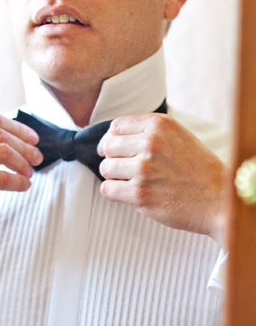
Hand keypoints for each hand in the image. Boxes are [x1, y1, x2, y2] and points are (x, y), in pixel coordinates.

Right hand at [0, 111, 42, 245]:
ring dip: (23, 163)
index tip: (32, 138)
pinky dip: (17, 182)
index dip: (18, 127)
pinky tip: (22, 186)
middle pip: (1, 135)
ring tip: (28, 173)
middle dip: (25, 146)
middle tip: (36, 157)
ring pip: (3, 153)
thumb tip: (8, 136)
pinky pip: (0, 179)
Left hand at [98, 114, 227, 245]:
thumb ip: (147, 131)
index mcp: (159, 125)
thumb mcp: (177, 136)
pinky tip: (130, 193)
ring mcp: (144, 169)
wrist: (220, 200)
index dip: (113, 139)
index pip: (115, 127)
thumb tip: (109, 137)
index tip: (117, 150)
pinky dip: (115, 192)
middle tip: (127, 168)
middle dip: (113, 158)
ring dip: (115, 177)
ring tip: (133, 181)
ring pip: (106, 168)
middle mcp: (150, 143)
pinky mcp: (140, 194)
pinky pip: (108, 189)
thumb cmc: (198, 169)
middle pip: (107, 147)